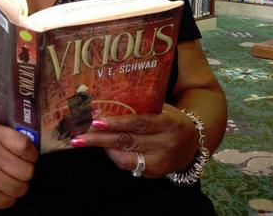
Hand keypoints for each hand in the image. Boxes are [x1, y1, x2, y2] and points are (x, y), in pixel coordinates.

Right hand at [0, 122, 37, 208]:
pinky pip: (8, 201)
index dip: (32, 153)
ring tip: (10, 177)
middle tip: (19, 167)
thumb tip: (33, 148)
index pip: (25, 147)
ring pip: (20, 188)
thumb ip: (9, 136)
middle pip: (27, 171)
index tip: (29, 155)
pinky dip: (8, 196)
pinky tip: (0, 187)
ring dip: (19, 184)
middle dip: (26, 170)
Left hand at [70, 104, 198, 177]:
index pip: (139, 123)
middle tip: (79, 136)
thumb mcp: (161, 108)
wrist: (193, 142)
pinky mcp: (155, 173)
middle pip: (128, 141)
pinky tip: (104, 148)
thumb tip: (106, 99)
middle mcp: (166, 144)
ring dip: (103, 148)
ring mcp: (161, 161)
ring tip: (84, 141)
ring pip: (126, 157)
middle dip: (100, 138)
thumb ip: (140, 106)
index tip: (96, 121)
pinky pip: (130, 166)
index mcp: (169, 122)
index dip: (117, 122)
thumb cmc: (170, 119)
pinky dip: (115, 156)